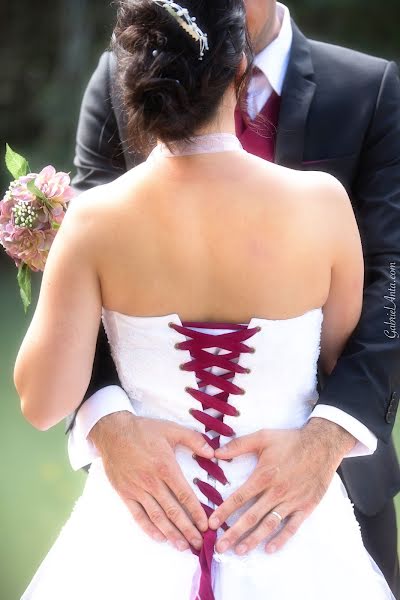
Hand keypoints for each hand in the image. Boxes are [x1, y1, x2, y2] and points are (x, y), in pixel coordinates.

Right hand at [88, 411, 213, 551]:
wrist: (113, 432)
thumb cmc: (144, 430)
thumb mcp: (171, 429)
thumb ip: (194, 440)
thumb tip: (213, 453)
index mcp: (165, 467)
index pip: (184, 495)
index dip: (196, 512)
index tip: (205, 525)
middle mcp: (152, 482)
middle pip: (173, 511)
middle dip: (187, 529)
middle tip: (198, 543)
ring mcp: (137, 490)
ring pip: (157, 516)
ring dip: (171, 533)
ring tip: (183, 546)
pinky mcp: (125, 493)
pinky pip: (138, 515)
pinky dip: (149, 528)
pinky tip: (159, 537)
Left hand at [209, 417, 355, 554]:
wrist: (322, 444)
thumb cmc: (290, 440)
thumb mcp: (263, 437)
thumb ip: (238, 445)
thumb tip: (215, 452)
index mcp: (263, 476)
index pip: (239, 498)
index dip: (224, 511)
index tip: (212, 523)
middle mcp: (276, 492)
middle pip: (251, 516)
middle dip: (234, 533)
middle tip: (220, 547)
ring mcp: (291, 501)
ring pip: (269, 525)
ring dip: (253, 539)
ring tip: (239, 552)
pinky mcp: (306, 506)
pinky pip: (292, 527)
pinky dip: (281, 539)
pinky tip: (269, 549)